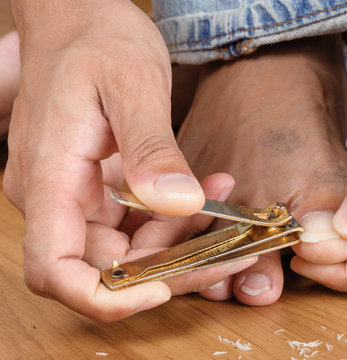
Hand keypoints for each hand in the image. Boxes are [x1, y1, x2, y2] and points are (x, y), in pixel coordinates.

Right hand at [3, 0, 211, 320]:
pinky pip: (139, 220)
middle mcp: (57, 195)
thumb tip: (178, 202)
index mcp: (50, 176)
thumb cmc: (95, 38)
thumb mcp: (130, 84)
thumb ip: (151, 147)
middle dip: (172, 262)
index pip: (56, 268)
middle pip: (110, 265)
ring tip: (224, 200)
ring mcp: (78, 194)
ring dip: (182, 237)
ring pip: (131, 247)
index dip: (105, 297)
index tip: (159, 291)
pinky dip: (176, 215)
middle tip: (229, 242)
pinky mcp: (100, 187)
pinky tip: (209, 188)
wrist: (81, 16)